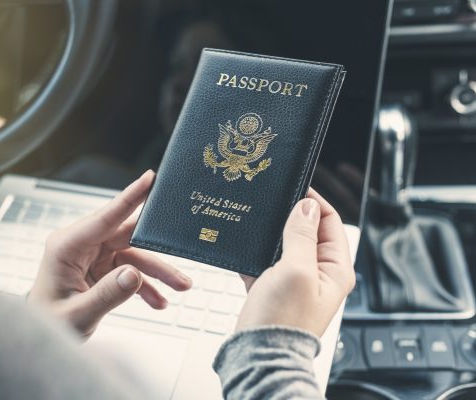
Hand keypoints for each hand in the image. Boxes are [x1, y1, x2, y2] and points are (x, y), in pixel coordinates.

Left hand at [29, 170, 191, 337]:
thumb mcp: (77, 314)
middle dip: (157, 248)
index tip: (150, 178)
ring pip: (135, 254)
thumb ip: (106, 295)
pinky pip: (131, 270)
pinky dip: (146, 285)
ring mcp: (94, 255)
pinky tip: (159, 300)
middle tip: (182, 246)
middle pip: (128, 236)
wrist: (43, 337)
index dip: (130, 196)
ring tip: (181, 285)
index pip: (104, 217)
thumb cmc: (49, 321)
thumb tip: (133, 275)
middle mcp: (82, 244)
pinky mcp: (102, 267)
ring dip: (158, 271)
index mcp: (67, 245)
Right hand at [236, 188, 354, 336]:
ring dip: (271, 234)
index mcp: (334, 269)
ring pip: (284, 245)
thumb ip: (302, 235)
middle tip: (272, 202)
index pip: (330, 223)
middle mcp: (317, 273)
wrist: (260, 355)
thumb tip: (307, 205)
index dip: (314, 202)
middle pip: (307, 232)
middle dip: (290, 216)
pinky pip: (265, 262)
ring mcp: (294, 281)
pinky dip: (255, 253)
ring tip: (257, 221)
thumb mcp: (296, 270)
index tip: (295, 187)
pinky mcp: (272, 288)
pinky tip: (243, 247)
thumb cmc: (284, 320)